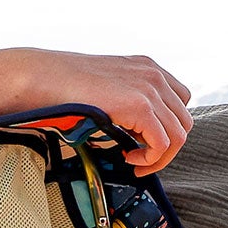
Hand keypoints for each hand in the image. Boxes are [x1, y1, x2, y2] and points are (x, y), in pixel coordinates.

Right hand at [15, 49, 192, 174]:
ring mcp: (149, 89)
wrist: (43, 78)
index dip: (166, 126)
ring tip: (133, 160)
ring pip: (179, 135)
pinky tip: (129, 157)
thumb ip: (128, 100)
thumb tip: (139, 132)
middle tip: (140, 157)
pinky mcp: (139, 106)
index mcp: (148, 67)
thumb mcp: (108, 86)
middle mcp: (154, 75)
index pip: (180, 102)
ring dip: (159, 156)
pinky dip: (150, 158)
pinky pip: (163, 143)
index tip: (144, 141)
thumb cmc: (64, 86)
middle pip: (184, 121)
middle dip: (166, 146)